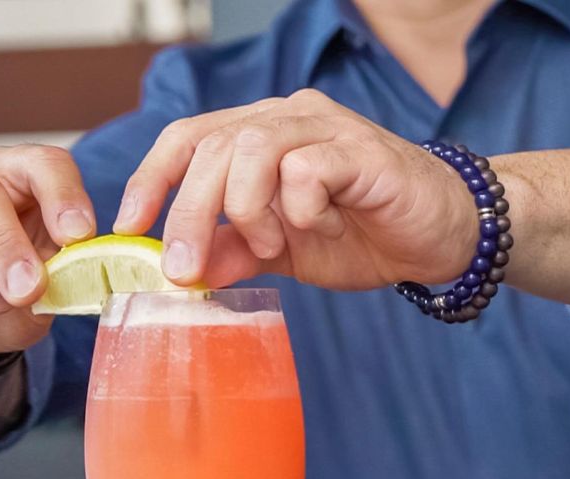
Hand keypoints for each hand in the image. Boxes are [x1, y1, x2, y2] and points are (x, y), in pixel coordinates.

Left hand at [112, 89, 474, 289]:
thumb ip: (233, 251)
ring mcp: (324, 128)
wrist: (441, 238)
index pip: (186, 138)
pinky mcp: (359, 150)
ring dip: (246, 209)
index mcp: (259, 134)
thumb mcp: (281, 252)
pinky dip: (299, 210)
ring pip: (250, 148)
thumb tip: (180, 269)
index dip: (150, 180)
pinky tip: (322, 227)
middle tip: (181, 267)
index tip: (128, 228)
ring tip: (272, 244)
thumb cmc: (362, 235)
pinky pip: (305, 170)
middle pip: (210, 146)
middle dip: (185, 212)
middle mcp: (287, 118)